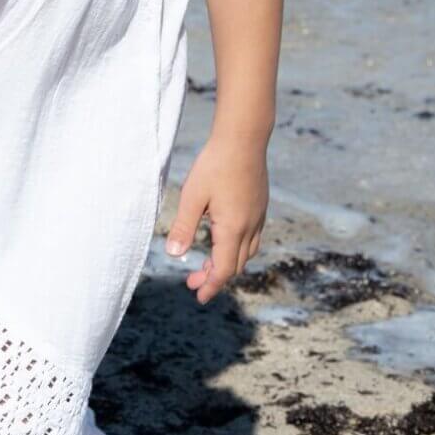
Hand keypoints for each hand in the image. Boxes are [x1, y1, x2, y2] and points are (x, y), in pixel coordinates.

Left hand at [163, 132, 268, 304]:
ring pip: (246, 252)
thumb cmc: (215, 164)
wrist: (243, 138)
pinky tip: (223, 238)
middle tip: (193, 281)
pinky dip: (237, 248)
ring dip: (227, 263)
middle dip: (215, 277)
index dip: (210, 285)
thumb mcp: (192, 195)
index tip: (198, 296)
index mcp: (233, 228)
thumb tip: (173, 255)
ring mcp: (258, 216)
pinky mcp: (260, 206)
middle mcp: (250, 226)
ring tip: (207, 263)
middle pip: (235, 264)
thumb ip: (183, 226)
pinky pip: (252, 237)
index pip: (223, 270)